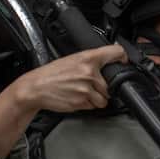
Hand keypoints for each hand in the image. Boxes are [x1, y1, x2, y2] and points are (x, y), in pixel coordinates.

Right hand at [8, 44, 126, 114]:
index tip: (123, 61)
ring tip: (82, 91)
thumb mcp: (72, 59)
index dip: (122, 57)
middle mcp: (89, 72)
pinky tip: (76, 97)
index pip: (115, 52)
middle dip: (103, 87)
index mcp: (88, 58)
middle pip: (111, 83)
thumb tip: (106, 62)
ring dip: (97, 98)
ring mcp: (86, 88)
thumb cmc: (51, 74)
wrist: (36, 87)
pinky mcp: (82, 102)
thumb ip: (91, 61)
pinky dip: (87, 104)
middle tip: (90, 84)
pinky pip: (93, 106)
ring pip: (104, 98)